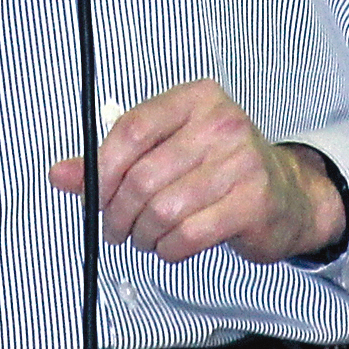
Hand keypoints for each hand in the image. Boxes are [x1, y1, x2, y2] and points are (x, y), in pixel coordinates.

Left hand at [48, 81, 347, 263]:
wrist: (288, 196)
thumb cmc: (220, 171)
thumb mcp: (168, 153)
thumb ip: (112, 163)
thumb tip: (60, 174)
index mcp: (196, 99)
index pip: (133, 130)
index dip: (102, 169)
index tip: (95, 195)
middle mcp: (222, 123)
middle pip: (143, 177)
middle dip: (119, 213)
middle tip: (118, 228)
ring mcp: (242, 161)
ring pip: (164, 210)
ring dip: (144, 235)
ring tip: (147, 237)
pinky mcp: (254, 201)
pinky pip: (190, 234)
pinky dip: (169, 248)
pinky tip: (171, 245)